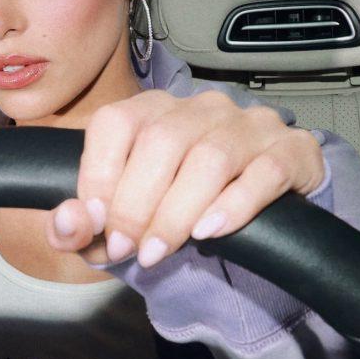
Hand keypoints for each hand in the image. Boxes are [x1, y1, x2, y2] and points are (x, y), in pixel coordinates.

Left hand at [45, 90, 324, 268]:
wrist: (258, 220)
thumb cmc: (177, 211)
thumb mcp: (122, 221)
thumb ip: (82, 225)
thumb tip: (68, 223)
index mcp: (152, 110)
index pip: (115, 122)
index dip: (100, 174)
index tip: (98, 222)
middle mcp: (201, 107)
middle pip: (161, 142)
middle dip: (137, 204)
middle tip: (130, 249)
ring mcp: (250, 124)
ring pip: (210, 157)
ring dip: (177, 212)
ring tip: (160, 251)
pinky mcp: (291, 150)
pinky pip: (265, 171)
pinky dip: (234, 205)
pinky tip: (210, 232)